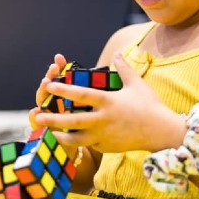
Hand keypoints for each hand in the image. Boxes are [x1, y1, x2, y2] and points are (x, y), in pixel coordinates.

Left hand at [34, 53, 185, 152]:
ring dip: (61, 135)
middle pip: (73, 120)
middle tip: (37, 114)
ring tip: (47, 132)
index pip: (82, 95)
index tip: (50, 85)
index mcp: (109, 102)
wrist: (160, 131)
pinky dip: (77, 143)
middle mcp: (104, 120)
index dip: (64, 90)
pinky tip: (66, 141)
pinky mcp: (107, 146)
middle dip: (54, 118)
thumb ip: (124, 68)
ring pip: (77, 138)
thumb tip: (116, 52)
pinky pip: (89, 145)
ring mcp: (105, 135)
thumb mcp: (137, 84)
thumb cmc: (149, 105)